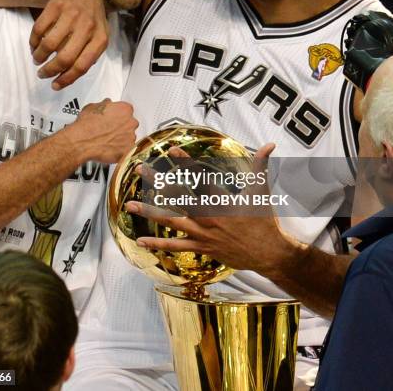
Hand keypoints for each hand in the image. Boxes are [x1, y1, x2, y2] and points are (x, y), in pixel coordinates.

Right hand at [30, 0, 107, 89]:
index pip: (82, 65)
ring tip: (37, 59)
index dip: (66, 79)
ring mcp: (72, 14)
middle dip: (50, 71)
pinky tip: (34, 45)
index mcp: (100, 38)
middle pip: (64, 57)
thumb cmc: (90, 19)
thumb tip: (70, 76)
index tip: (55, 85)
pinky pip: (39, 29)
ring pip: (49, 44)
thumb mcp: (98, 36)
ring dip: (39, 56)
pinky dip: (33, 41)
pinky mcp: (56, 4)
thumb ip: (89, 55)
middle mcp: (88, 26)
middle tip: (42, 74)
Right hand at [66, 99, 138, 163]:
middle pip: (130, 124)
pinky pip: (126, 149)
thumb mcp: (92, 107)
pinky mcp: (128, 150)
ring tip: (108, 140)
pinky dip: (120, 149)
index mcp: (125, 109)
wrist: (82, 141)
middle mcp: (131, 122)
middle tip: (110, 130)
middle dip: (121, 127)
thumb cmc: (86, 125)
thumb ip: (104, 104)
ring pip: (128, 137)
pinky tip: (110, 148)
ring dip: (121, 138)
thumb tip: (106, 104)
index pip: (127, 110)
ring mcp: (130, 136)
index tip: (114, 118)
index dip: (119, 115)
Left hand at [125, 143, 294, 273]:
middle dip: (157, 180)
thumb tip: (270, 145)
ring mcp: (201, 233)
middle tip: (139, 169)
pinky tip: (140, 242)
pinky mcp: (201, 247)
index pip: (198, 176)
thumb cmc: (264, 220)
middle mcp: (207, 215)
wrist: (268, 253)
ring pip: (169, 220)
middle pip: (176, 195)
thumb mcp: (261, 191)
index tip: (172, 150)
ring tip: (129, 205)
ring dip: (148, 212)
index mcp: (220, 199)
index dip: (185, 162)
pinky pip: (175, 246)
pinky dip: (158, 244)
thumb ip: (260, 166)